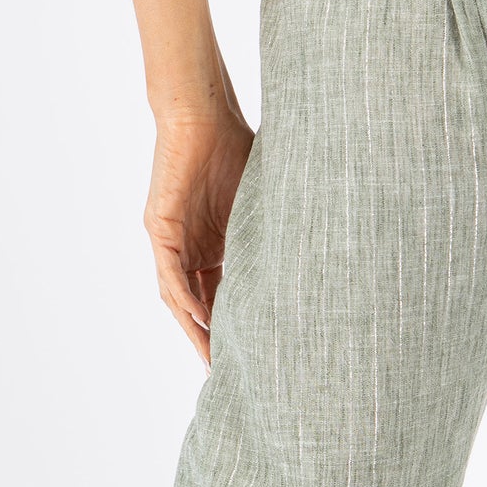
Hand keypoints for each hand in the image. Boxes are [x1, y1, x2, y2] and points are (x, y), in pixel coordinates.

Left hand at [144, 109, 254, 366]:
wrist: (204, 113)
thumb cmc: (235, 144)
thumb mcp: (263, 200)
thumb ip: (277, 224)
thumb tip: (326, 241)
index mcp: (215, 245)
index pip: (223, 295)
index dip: (235, 324)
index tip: (254, 353)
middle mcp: (190, 249)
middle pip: (200, 306)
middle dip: (212, 340)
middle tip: (229, 373)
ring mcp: (173, 241)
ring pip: (180, 298)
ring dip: (194, 330)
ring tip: (211, 360)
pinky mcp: (160, 229)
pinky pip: (170, 274)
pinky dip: (184, 299)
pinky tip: (200, 322)